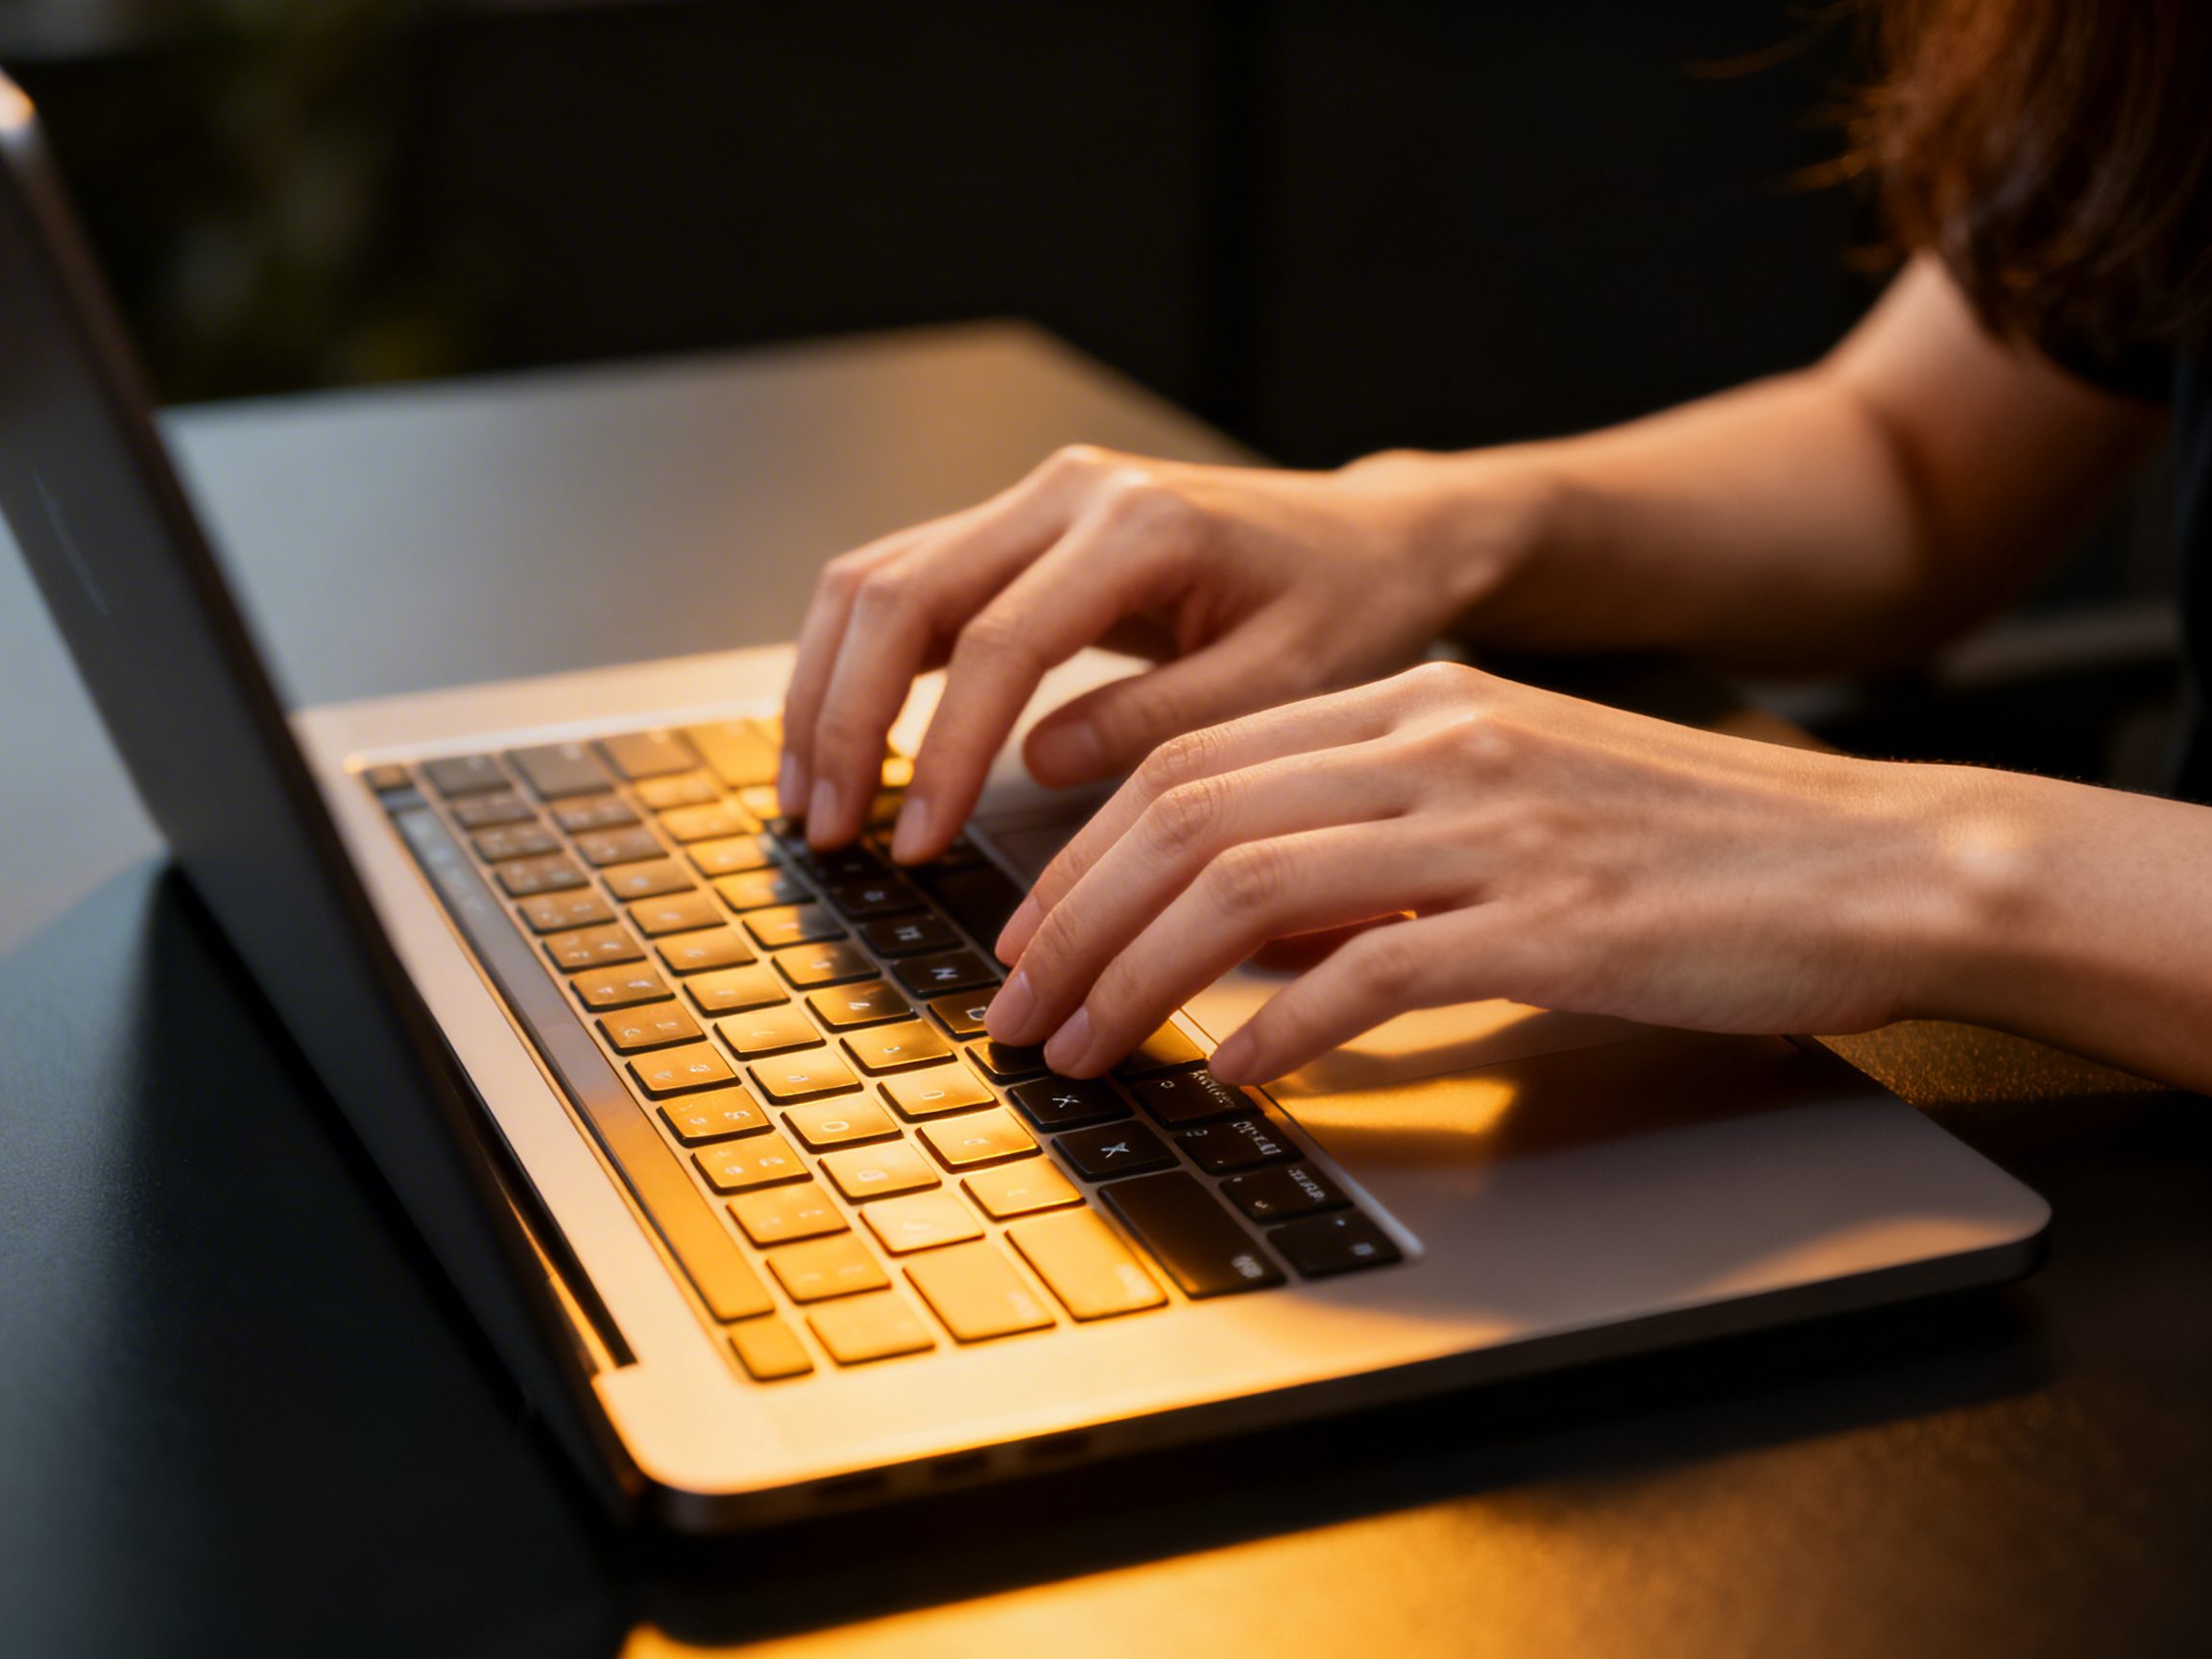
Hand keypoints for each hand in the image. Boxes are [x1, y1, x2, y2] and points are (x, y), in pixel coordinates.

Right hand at [778, 443, 1541, 857]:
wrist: (1370, 539)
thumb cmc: (1345, 609)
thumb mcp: (1286, 683)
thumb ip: (1161, 721)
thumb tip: (1034, 763)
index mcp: (1138, 524)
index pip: (996, 642)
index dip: (942, 752)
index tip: (918, 846)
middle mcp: (1067, 490)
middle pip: (900, 594)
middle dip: (844, 719)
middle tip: (829, 832)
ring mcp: (1034, 499)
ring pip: (876, 578)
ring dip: (825, 688)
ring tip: (813, 798)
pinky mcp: (1018, 526)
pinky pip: (902, 582)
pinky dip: (854, 663)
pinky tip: (842, 743)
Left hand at [985, 661, 2003, 1081]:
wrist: (1873, 864)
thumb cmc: (1688, 848)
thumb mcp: (1507, 800)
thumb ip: (1369, 846)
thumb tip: (1236, 929)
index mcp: (1418, 701)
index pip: (1194, 761)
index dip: (1082, 855)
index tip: (1027, 936)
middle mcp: (1440, 742)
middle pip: (1189, 815)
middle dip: (1074, 921)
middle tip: (1016, 1012)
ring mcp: (1494, 827)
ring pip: (1247, 887)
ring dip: (1139, 979)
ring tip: (1085, 1054)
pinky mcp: (1551, 923)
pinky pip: (1369, 975)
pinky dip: (1280, 1029)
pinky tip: (1236, 1075)